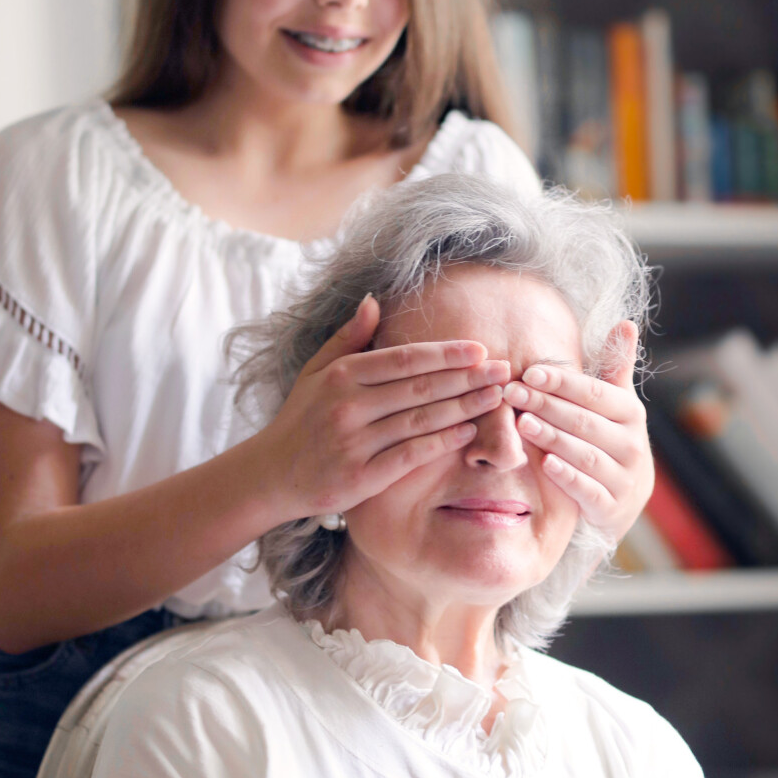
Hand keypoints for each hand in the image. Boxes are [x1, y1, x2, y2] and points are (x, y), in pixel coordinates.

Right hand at [256, 295, 511, 519]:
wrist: (272, 474)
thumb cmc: (301, 419)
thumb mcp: (316, 372)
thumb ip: (348, 337)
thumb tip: (374, 300)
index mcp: (341, 376)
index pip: (404, 359)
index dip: (445, 354)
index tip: (480, 349)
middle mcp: (347, 406)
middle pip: (420, 388)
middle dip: (467, 378)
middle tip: (505, 370)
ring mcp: (354, 442)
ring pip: (421, 420)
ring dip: (464, 408)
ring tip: (496, 398)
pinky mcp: (360, 477)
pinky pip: (410, 455)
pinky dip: (441, 443)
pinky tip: (468, 432)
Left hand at [501, 321, 650, 540]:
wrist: (624, 498)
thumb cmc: (610, 438)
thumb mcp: (616, 404)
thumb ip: (616, 366)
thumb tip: (625, 323)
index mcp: (631, 413)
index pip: (594, 393)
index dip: (562, 382)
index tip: (529, 372)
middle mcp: (632, 444)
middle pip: (584, 421)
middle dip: (546, 406)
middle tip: (512, 392)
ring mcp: (624, 477)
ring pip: (584, 454)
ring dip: (552, 437)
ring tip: (521, 423)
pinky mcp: (612, 507)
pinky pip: (589, 490)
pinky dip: (568, 477)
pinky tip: (545, 464)